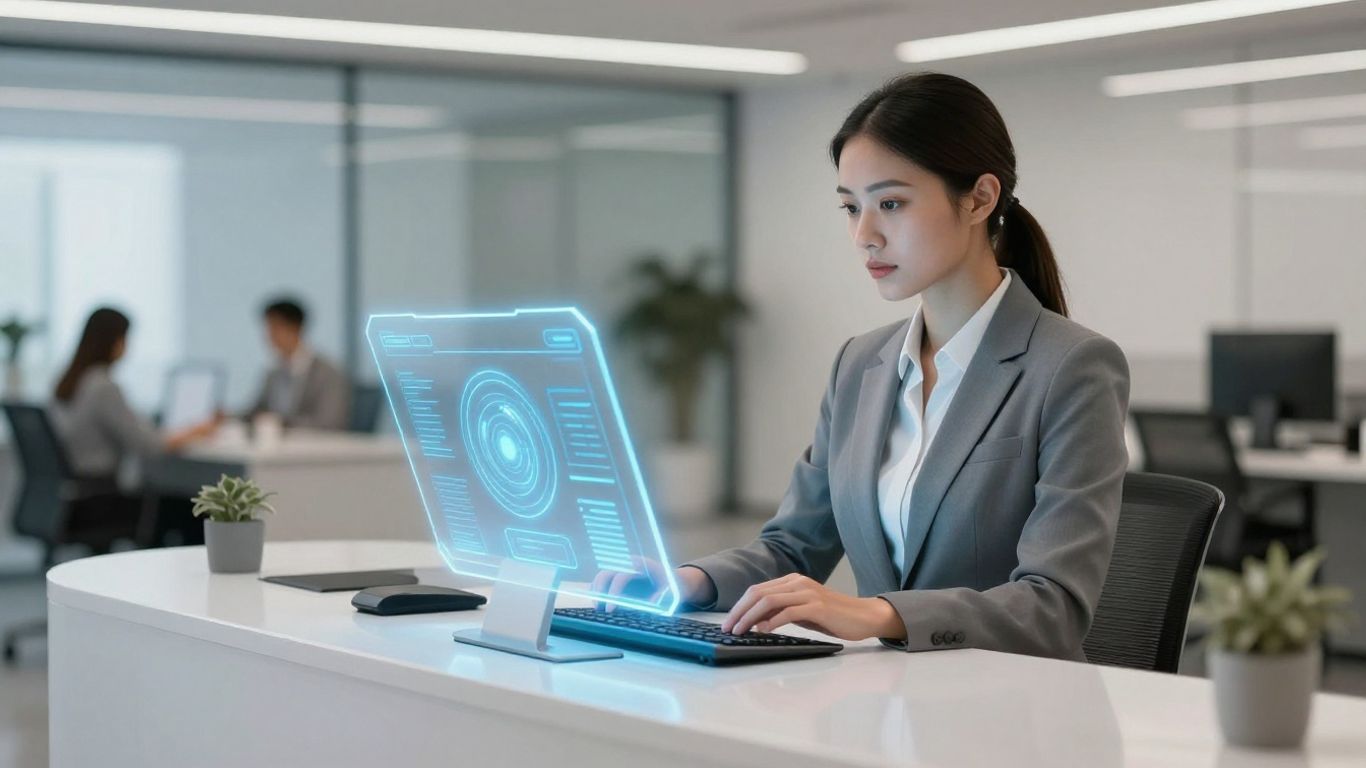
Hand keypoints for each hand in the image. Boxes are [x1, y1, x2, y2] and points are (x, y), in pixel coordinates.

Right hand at [589, 556, 669, 611]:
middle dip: (600, 591)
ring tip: (597, 608)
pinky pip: (604, 580)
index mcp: (641, 564)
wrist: (674, 580)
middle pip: (607, 573)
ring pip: (602, 576)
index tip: (610, 609)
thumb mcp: (672, 592)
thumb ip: (663, 597)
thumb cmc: (672, 586)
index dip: (614, 593)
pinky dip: (599, 591)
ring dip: (597, 591)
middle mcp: (629, 563)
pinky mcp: (619, 575)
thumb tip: (651, 603)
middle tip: (600, 609)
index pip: (621, 576)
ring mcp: (623, 568)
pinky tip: (599, 604)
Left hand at [721, 573, 905, 641]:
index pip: (757, 590)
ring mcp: (807, 593)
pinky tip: (763, 631)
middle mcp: (797, 582)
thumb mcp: (801, 613)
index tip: (728, 622)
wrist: (864, 616)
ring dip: (750, 617)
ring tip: (740, 631)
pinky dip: (772, 621)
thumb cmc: (832, 617)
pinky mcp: (818, 606)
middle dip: (739, 611)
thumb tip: (755, 622)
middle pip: (758, 593)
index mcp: (792, 581)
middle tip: (727, 628)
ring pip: (769, 600)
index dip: (739, 606)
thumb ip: (780, 612)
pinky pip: (789, 611)